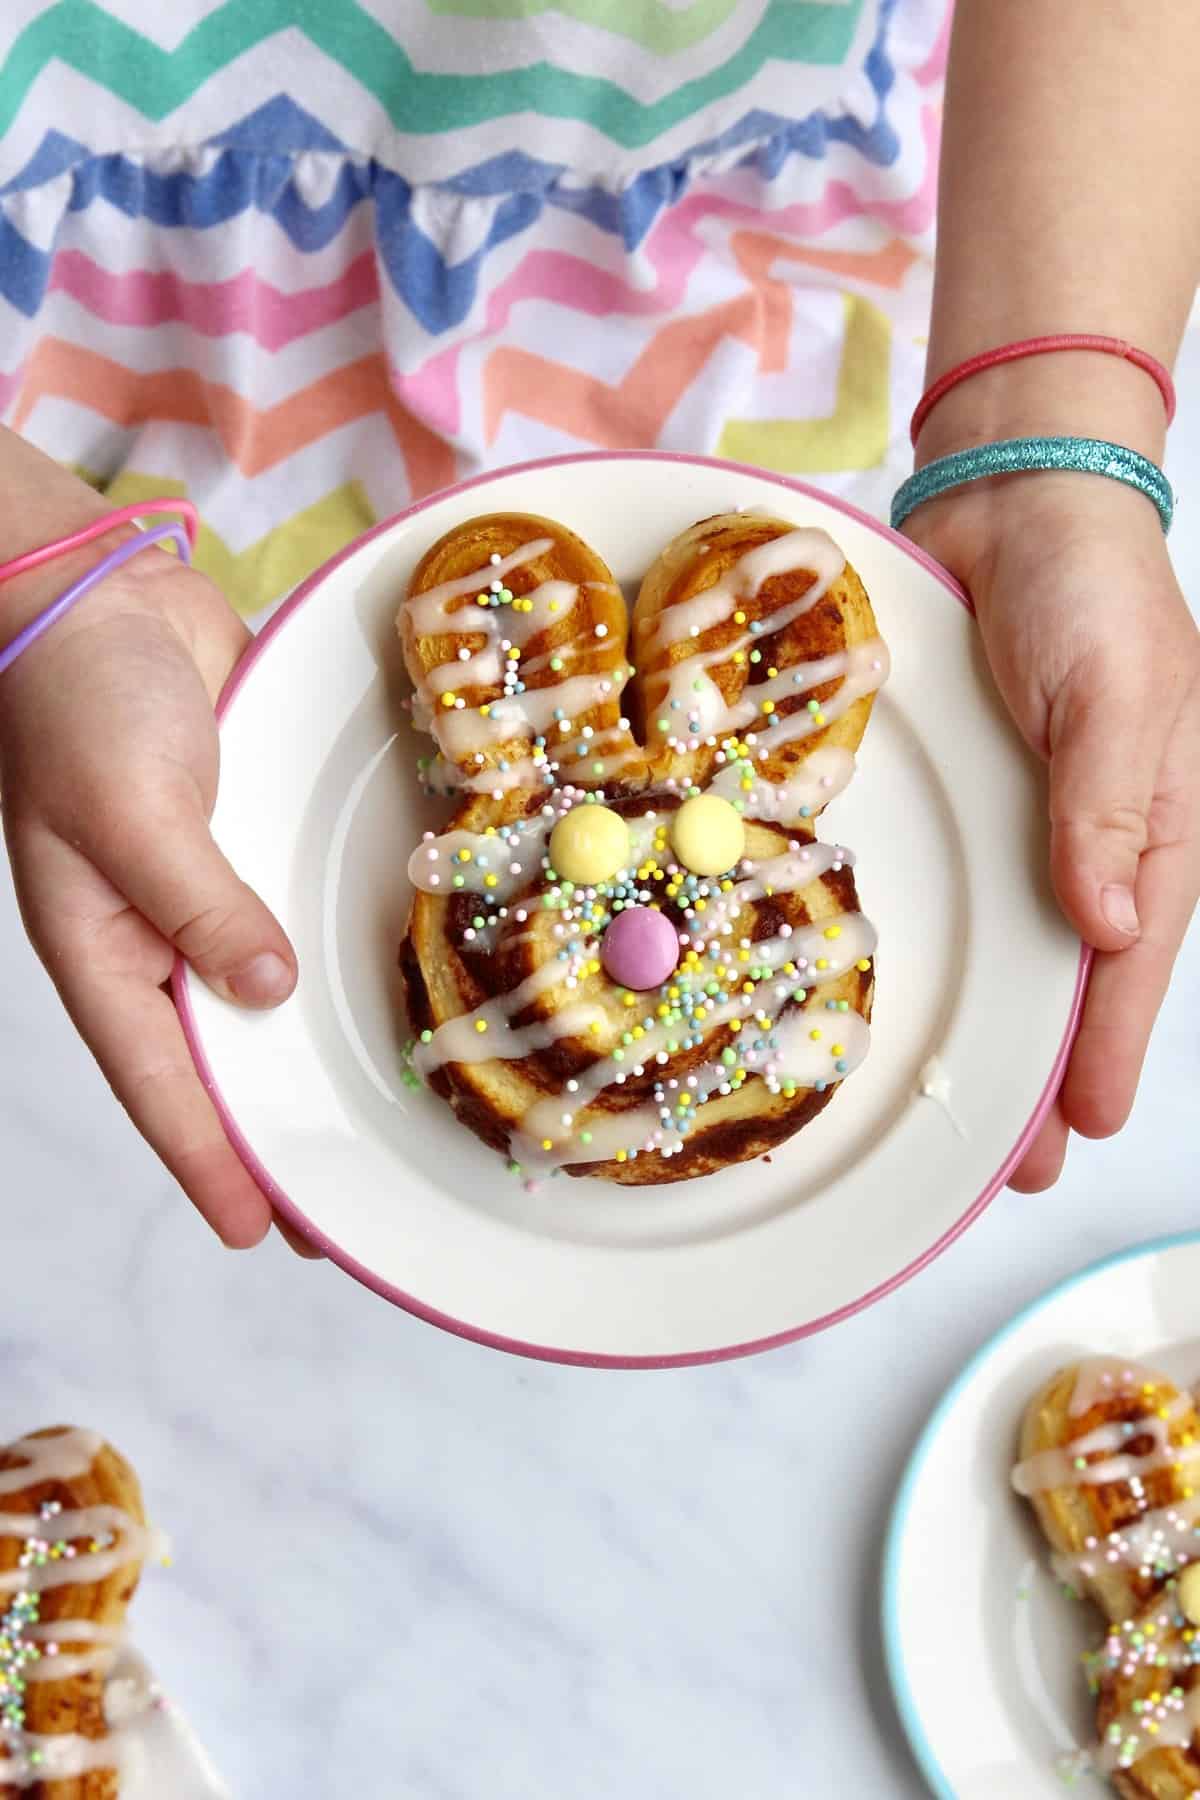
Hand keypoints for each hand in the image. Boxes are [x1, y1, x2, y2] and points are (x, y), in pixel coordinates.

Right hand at [0, 540, 314, 1249]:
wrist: (100, 591)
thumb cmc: (80, 700)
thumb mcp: (129, 809)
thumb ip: (197, 903)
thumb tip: (263, 994)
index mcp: (103, 949)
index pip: (160, 1081)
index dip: (210, 1158)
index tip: (263, 1231)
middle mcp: (158, 935)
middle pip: (221, 1062)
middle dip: (270, 1135)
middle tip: (335, 1213)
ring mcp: (209, 891)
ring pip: (264, 1001)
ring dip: (308, 1059)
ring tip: (372, 1126)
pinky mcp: (252, 843)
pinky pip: (295, 917)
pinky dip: (330, 963)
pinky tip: (374, 995)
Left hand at [905, 473, 1199, 1187]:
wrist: (1015, 500)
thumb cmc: (1089, 586)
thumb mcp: (1117, 692)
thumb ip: (1111, 806)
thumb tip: (1111, 926)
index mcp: (1158, 822)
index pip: (1137, 957)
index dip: (1113, 1045)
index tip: (1088, 1125)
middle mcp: (1097, 835)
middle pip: (1080, 977)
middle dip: (1058, 1071)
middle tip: (1022, 1165)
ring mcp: (1034, 819)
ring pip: (1022, 948)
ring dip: (1004, 1030)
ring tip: (973, 1113)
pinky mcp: (978, 796)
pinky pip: (971, 888)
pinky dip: (957, 950)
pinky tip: (927, 995)